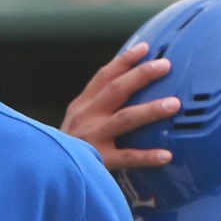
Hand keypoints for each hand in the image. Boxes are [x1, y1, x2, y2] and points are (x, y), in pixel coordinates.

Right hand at [61, 42, 181, 170]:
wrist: (47, 172)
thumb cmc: (67, 148)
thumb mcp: (76, 121)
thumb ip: (96, 107)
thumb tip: (127, 92)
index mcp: (82, 105)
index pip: (104, 76)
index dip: (124, 60)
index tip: (144, 48)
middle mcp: (86, 116)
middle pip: (116, 90)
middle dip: (141, 75)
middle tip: (164, 66)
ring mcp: (92, 137)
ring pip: (125, 119)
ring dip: (150, 110)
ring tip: (174, 104)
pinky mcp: (97, 160)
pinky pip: (127, 157)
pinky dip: (147, 156)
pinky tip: (166, 155)